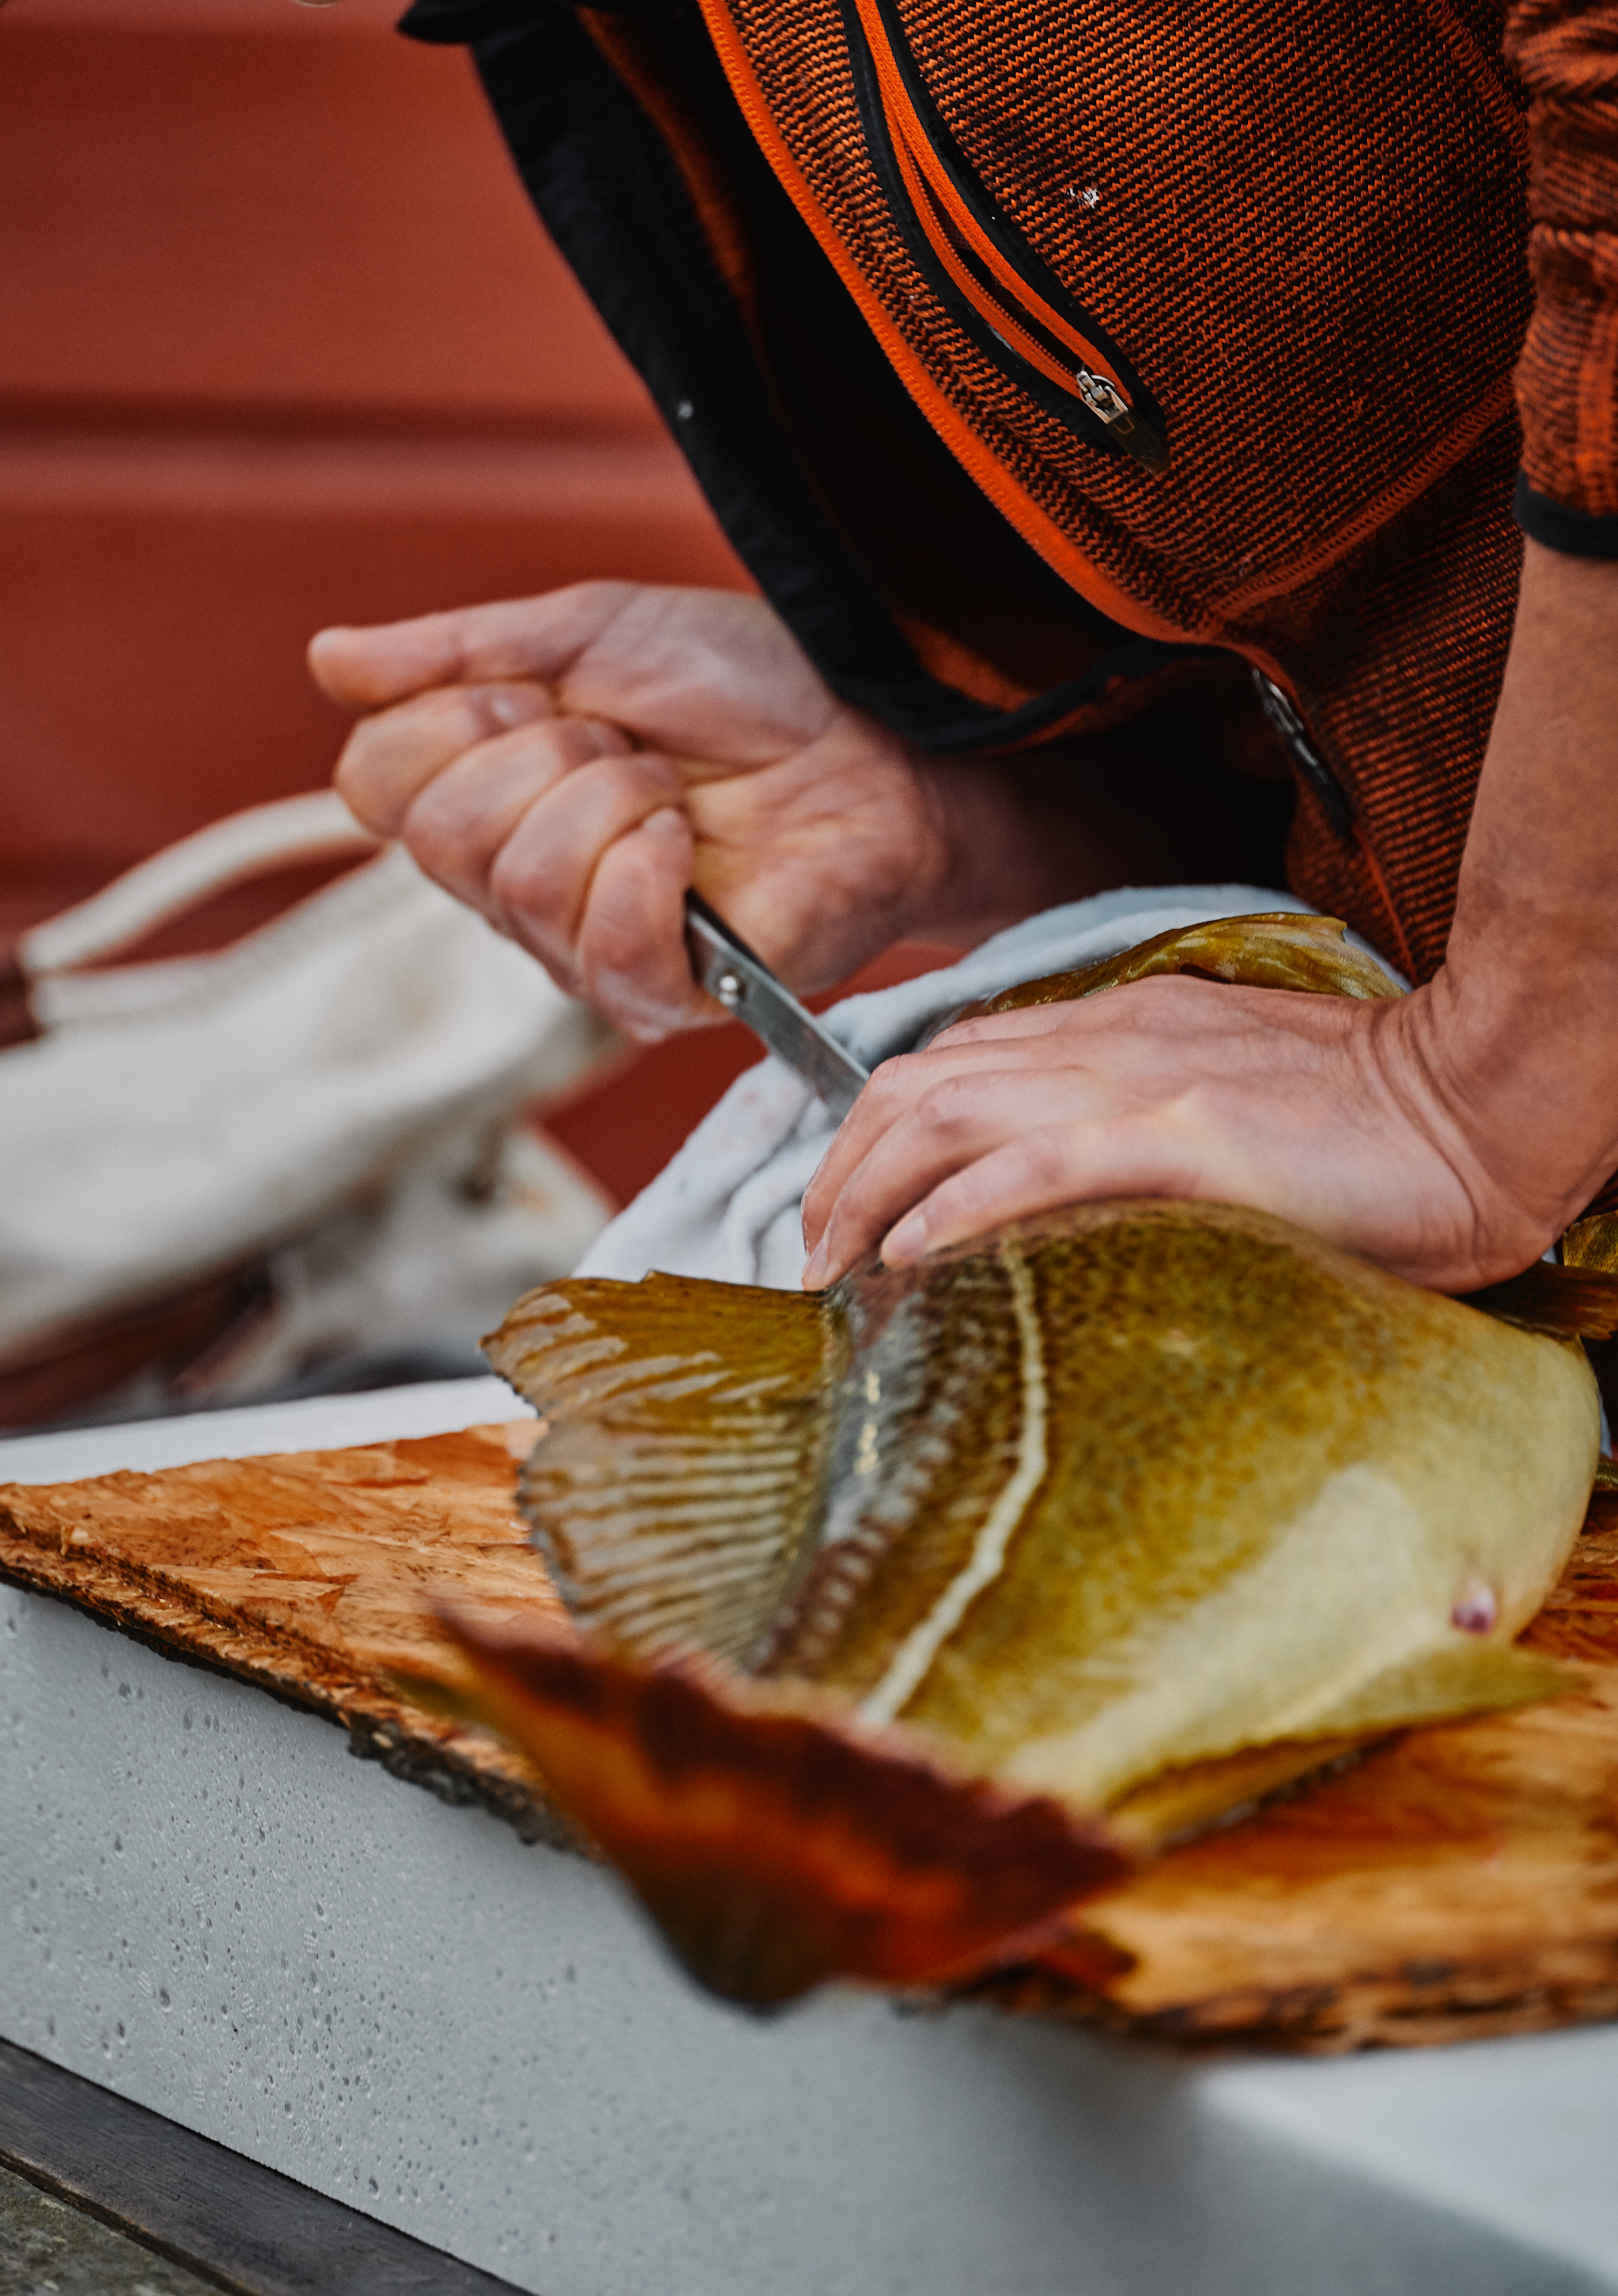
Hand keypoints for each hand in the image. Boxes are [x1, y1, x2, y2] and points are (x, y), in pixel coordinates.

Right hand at [309, 583, 954, 1038]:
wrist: (882, 735)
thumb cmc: (751, 685)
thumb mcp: (592, 629)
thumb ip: (456, 651)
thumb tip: (326, 659)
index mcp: (483, 798)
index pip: (370, 784)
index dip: (450, 719)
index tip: (542, 689)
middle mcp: (513, 888)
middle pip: (439, 837)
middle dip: (546, 753)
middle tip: (631, 741)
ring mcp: (581, 949)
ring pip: (521, 882)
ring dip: (613, 801)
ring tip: (675, 791)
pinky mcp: (661, 994)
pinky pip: (599, 949)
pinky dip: (648, 871)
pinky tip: (694, 848)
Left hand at [799, 976, 1567, 1293]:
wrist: (1482, 1105)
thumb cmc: (1373, 1131)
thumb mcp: (1227, 1110)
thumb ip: (1136, 1136)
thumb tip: (1052, 1208)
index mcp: (1119, 1029)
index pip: (950, 1062)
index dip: (871, 1133)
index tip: (845, 1211)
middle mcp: (1108, 1040)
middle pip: (917, 1083)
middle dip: (840, 1170)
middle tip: (813, 1257)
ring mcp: (1140, 1083)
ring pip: (948, 1112)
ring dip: (869, 1192)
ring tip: (834, 1266)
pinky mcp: (1181, 1137)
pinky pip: (1035, 1164)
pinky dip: (957, 1206)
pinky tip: (912, 1255)